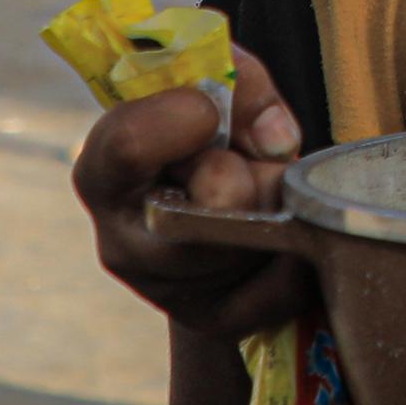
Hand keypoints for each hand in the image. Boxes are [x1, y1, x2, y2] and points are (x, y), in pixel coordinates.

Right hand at [71, 46, 312, 337]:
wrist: (221, 206)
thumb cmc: (213, 132)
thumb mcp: (218, 85)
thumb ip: (243, 87)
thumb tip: (274, 141)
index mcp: (103, 173)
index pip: (129, 145)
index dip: (188, 117)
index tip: (210, 107)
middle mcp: (123, 242)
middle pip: (215, 203)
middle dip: (253, 170)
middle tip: (249, 160)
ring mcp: (167, 290)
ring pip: (255, 242)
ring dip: (281, 206)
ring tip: (266, 192)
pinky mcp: (216, 319)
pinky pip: (285, 285)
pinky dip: (303, 250)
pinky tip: (285, 229)